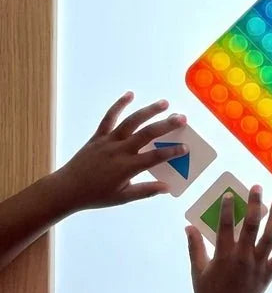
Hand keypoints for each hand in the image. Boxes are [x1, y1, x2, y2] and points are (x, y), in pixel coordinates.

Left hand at [52, 92, 184, 210]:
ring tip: (164, 103)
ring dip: (149, 111)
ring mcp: (108, 141)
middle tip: (181, 118)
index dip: (172, 152)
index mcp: (127, 167)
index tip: (185, 148)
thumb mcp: (122, 198)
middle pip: (147, 134)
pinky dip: (119, 105)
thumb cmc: (95, 196)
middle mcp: (119, 151)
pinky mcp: (98, 136)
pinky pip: (109, 117)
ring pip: (131, 122)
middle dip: (166, 125)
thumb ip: (145, 191)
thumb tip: (167, 188)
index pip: (155, 157)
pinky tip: (130, 94)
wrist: (66, 190)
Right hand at [186, 187, 271, 292]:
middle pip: (251, 226)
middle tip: (258, 187)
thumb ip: (195, 247)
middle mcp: (242, 258)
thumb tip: (188, 227)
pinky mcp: (268, 274)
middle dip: (254, 204)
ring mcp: (258, 266)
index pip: (225, 226)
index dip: (227, 209)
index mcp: (223, 256)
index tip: (230, 194)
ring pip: (270, 237)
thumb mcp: (197, 271)